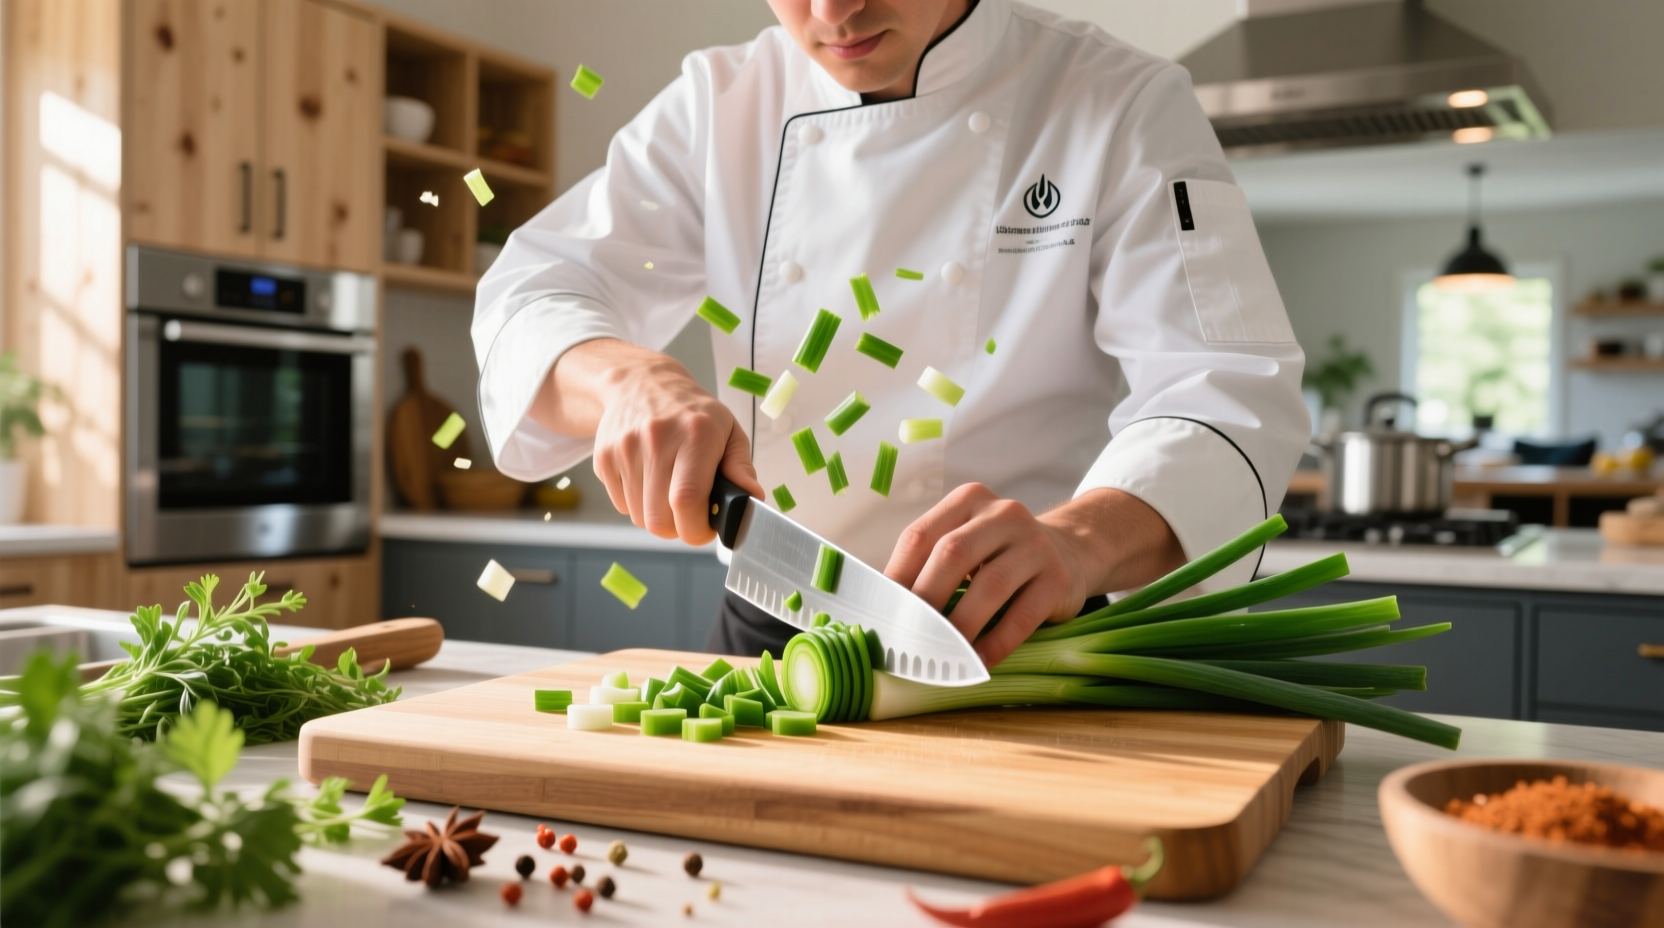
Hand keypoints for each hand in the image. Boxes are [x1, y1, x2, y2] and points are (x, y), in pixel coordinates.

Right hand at [531, 338, 763, 544]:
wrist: (640, 383)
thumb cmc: (691, 413)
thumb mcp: (728, 431)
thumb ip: (741, 467)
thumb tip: (752, 498)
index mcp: (695, 434)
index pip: (687, 500)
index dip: (697, 529)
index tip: (706, 529)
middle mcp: (656, 439)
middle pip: (659, 519)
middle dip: (679, 529)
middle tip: (690, 515)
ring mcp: (625, 448)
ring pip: (640, 518)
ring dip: (658, 517)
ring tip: (669, 492)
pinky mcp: (604, 458)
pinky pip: (621, 506)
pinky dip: (638, 504)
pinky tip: (649, 481)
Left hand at [884, 484, 1183, 666]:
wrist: (1072, 551)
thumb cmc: (1001, 555)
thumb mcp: (969, 543)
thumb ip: (932, 563)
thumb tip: (884, 610)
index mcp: (968, 500)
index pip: (921, 535)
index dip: (897, 576)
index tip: (881, 612)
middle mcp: (1002, 514)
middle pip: (952, 554)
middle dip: (925, 599)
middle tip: (907, 635)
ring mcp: (1035, 544)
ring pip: (989, 585)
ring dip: (959, 625)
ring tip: (940, 654)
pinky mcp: (1059, 577)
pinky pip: (1022, 614)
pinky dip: (996, 642)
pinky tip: (979, 661)